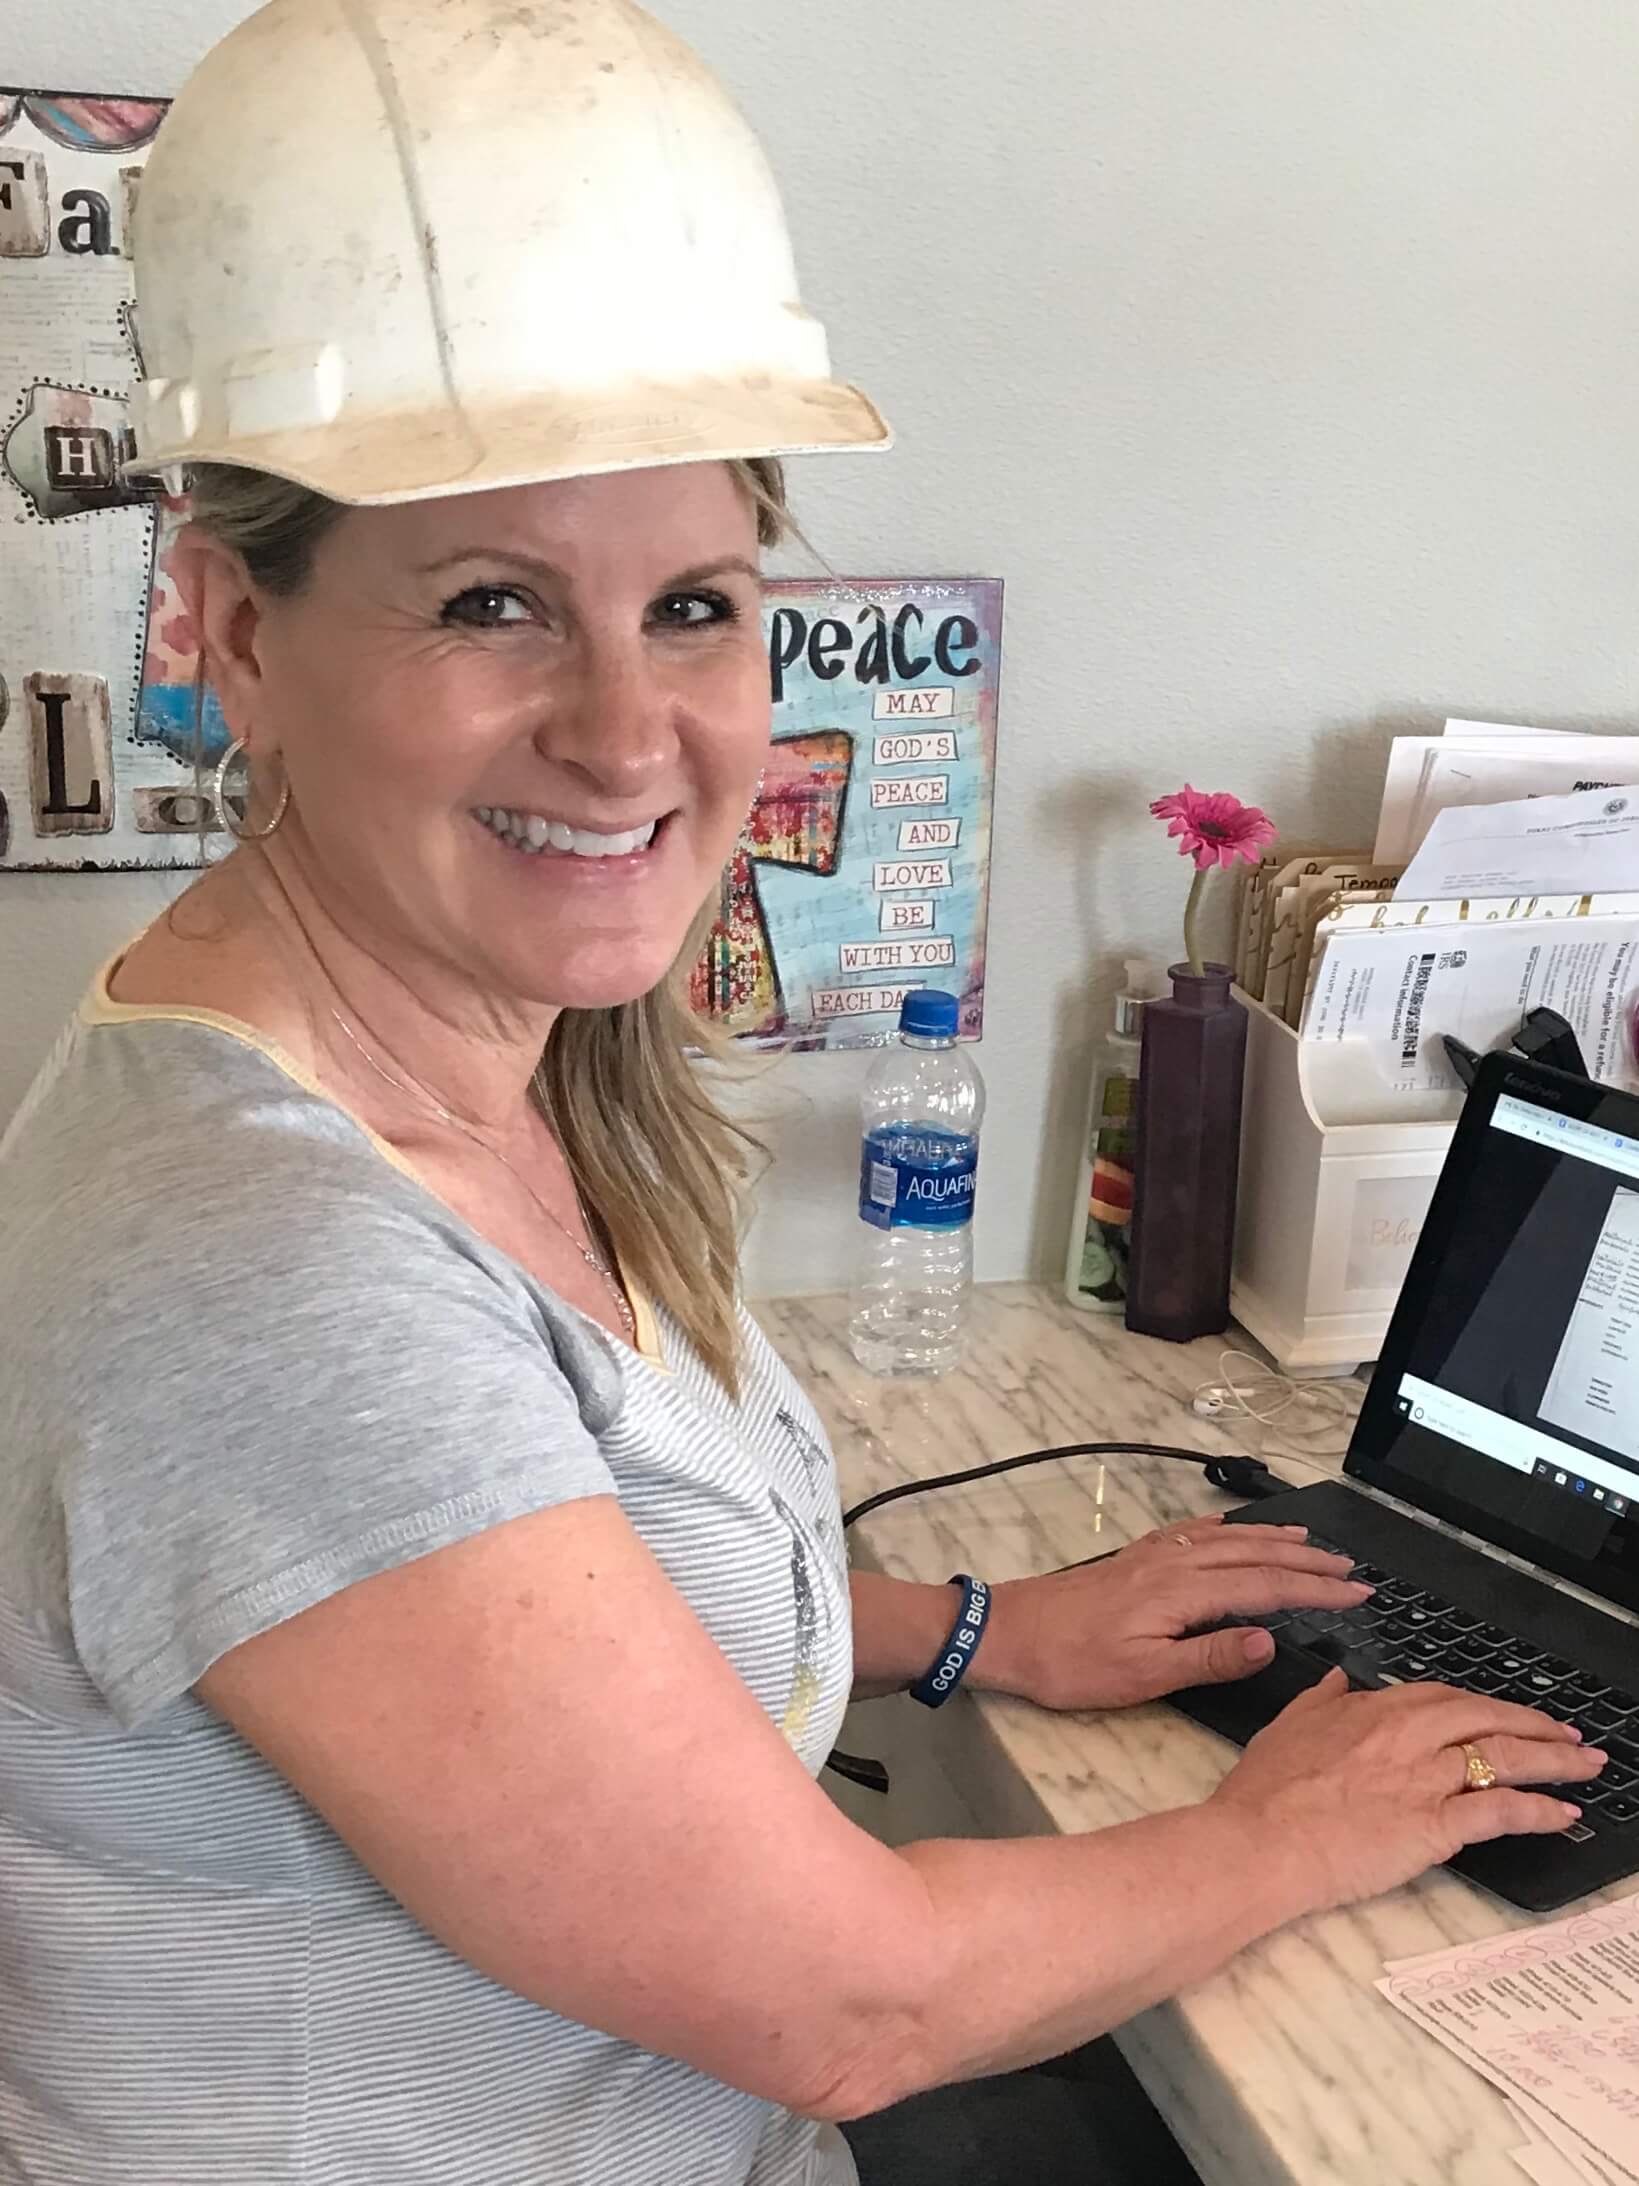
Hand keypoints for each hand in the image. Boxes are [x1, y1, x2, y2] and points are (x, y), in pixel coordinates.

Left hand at [983, 1513, 1371, 1711]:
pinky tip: (1231, 1529)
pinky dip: (1224, 1529)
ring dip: (1272, 1539)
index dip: (1315, 1589)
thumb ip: (1210, 1656)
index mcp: (1182, 1592)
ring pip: (1226, 1539)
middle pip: (1253, 1554)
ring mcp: (1151, 1557)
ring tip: (1309, 1540)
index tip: (1357, 1592)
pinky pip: (1192, 1533)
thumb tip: (1269, 1639)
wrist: (1007, 1633)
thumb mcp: (1145, 1675)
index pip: (1266, 1587)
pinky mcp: (1133, 1559)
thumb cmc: (1072, 1664)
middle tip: (1350, 1568)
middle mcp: (1172, 1564)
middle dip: (1305, 1559)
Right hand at [1211, 1668, 1605, 1911]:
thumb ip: (1321, 1699)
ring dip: (1554, 1759)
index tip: (1501, 1713)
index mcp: (1372, 1710)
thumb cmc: (1264, 1793)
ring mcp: (1424, 1778)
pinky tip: (1563, 1814)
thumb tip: (1339, 1678)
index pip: (1443, 1697)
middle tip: (1567, 1734)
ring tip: (1585, 1764)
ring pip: (1505, 1757)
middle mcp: (1406, 1735)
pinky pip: (1501, 1812)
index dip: (1481, 1705)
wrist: (1260, 1840)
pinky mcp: (1436, 1825)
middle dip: (1535, 1724)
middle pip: (1487, 1717)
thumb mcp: (1286, 1726)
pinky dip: (1539, 1811)